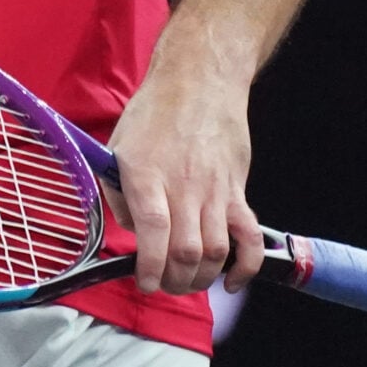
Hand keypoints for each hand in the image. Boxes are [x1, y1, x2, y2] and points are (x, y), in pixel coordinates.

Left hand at [103, 61, 261, 295]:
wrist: (199, 82)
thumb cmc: (154, 114)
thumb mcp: (118, 148)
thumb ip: (118, 193)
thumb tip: (132, 232)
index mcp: (146, 174)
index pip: (153, 230)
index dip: (150, 265)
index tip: (144, 282)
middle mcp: (182, 185)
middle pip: (186, 251)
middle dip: (174, 281)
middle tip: (164, 284)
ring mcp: (214, 190)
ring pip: (215, 251)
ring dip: (202, 278)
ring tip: (188, 281)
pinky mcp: (237, 190)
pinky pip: (248, 236)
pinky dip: (246, 266)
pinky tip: (231, 280)